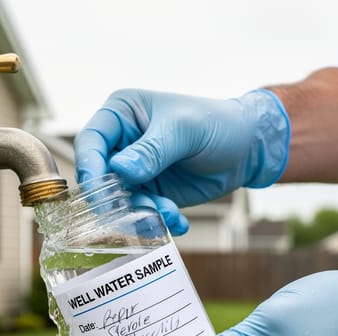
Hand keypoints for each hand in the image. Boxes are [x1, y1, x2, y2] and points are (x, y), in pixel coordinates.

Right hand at [74, 89, 289, 234]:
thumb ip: (152, 150)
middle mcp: (122, 143)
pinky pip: (142, 212)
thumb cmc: (217, 123)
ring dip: (141, 213)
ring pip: (120, 200)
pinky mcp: (150, 192)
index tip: (98, 190)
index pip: (91, 140)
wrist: (248, 147)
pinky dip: (157, 220)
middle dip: (116, 198)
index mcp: (122, 113)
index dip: (89, 166)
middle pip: (100, 177)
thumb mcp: (186, 130)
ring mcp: (135, 170)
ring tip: (169, 213)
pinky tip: (177, 220)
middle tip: (136, 212)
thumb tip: (120, 169)